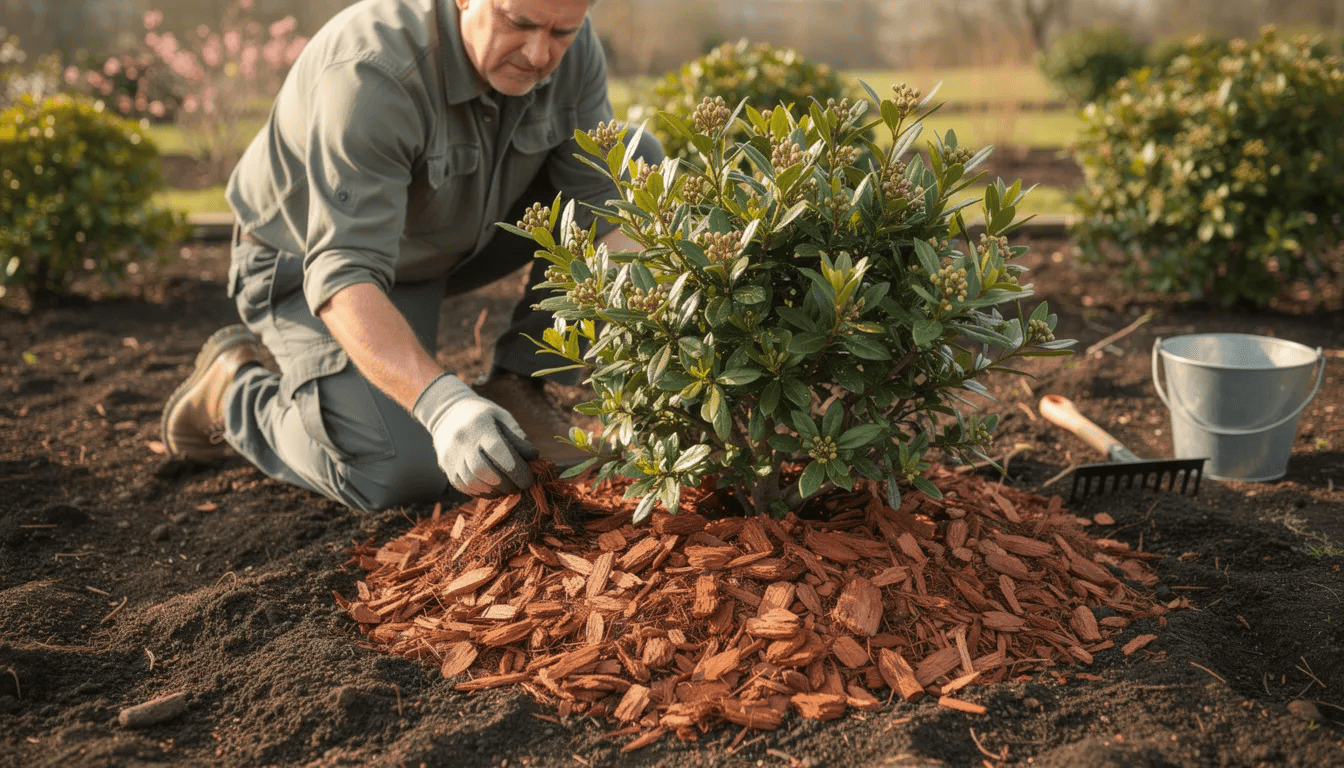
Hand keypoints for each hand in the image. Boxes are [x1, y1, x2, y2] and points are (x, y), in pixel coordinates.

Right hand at [412, 373, 537, 495]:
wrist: (446, 413)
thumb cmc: (482, 415)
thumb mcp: (501, 416)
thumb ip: (516, 436)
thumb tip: (532, 457)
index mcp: (479, 425)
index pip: (498, 450)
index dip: (516, 469)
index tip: (528, 479)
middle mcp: (462, 441)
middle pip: (483, 470)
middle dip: (505, 483)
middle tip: (518, 487)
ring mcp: (451, 455)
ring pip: (472, 482)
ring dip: (493, 490)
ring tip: (506, 488)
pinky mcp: (446, 466)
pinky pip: (463, 486)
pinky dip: (480, 492)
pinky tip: (491, 489)